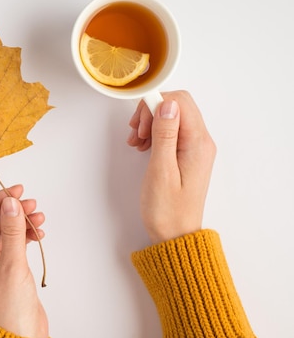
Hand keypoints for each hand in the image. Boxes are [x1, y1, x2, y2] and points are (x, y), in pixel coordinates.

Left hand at [0, 185, 48, 337]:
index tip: (14, 190)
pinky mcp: (1, 270)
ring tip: (38, 217)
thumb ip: (12, 231)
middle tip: (30, 204)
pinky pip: (10, 245)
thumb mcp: (11, 267)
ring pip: (2, 233)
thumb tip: (11, 203)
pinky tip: (37, 232)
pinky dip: (23, 237)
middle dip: (11, 212)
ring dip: (19, 223)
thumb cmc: (7, 314)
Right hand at [127, 91, 216, 243]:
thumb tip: (166, 104)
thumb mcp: (161, 170)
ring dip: (151, 123)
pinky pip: (171, 131)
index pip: (179, 102)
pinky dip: (154, 133)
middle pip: (176, 106)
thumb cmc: (167, 210)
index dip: (155, 105)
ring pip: (172, 117)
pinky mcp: (186, 154)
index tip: (139, 122)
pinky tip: (143, 146)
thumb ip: (165, 134)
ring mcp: (195, 148)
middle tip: (137, 132)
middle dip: (151, 112)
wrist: (174, 234)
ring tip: (137, 141)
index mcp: (198, 143)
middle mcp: (201, 142)